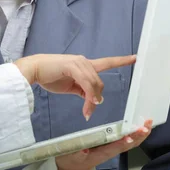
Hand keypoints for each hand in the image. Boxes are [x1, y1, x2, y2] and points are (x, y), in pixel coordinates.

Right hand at [14, 54, 135, 120]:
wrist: (34, 69)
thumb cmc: (50, 76)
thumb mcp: (70, 86)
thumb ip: (83, 90)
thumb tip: (96, 99)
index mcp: (85, 65)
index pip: (106, 62)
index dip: (121, 60)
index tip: (135, 58)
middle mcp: (84, 61)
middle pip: (99, 82)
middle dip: (96, 98)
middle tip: (89, 111)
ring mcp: (79, 63)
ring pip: (94, 84)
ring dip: (92, 100)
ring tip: (87, 111)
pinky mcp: (73, 66)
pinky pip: (86, 84)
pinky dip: (89, 95)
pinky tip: (88, 105)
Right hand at [55, 120, 152, 169]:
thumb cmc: (72, 162)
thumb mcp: (72, 157)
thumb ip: (78, 153)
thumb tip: (84, 149)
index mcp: (101, 153)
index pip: (117, 147)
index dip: (125, 141)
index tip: (133, 135)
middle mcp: (109, 151)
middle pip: (128, 144)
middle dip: (139, 135)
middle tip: (147, 124)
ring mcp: (110, 149)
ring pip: (129, 143)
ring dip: (139, 134)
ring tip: (147, 124)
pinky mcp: (109, 147)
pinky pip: (125, 141)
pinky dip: (133, 134)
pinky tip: (138, 129)